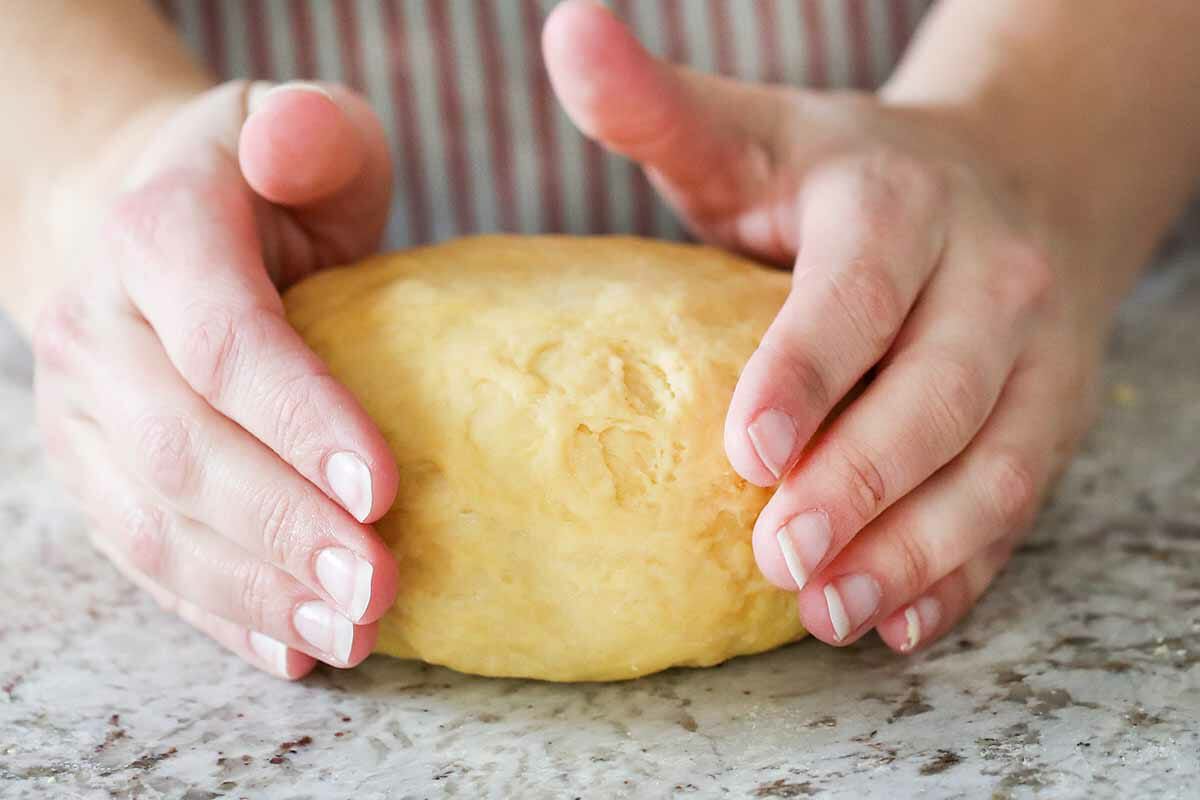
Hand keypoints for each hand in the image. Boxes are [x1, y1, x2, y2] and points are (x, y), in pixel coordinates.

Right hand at [33, 80, 399, 677]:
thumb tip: (294, 147)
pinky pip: (145, 557)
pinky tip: (291, 649)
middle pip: (184, 448)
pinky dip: (218, 612)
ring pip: (156, 521)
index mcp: (155, 234)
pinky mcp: (92, 470)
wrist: (129, 219)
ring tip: (350, 634)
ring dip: (255, 591)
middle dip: (285, 527)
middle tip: (377, 586)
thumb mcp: (298, 127)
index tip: (383, 488)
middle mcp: (98, 328)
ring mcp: (80, 412)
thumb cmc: (249, 182)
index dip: (300, 419)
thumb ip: (312, 130)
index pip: (223, 341)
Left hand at [545, 1, 1117, 650]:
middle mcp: (986, 274)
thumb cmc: (841, 174)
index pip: (858, 291)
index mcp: (896, 201)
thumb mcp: (750, 130)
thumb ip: (657, 105)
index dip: (807, 371)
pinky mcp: (1052, 415)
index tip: (746, 451)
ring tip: (831, 612)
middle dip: (862, 481)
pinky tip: (903, 624)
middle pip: (936, 392)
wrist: (1007, 178)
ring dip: (916, 549)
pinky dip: (968, 571)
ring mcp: (1034, 353)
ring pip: (992, 464)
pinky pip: (1020, 503)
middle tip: (781, 556)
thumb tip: (563, 32)